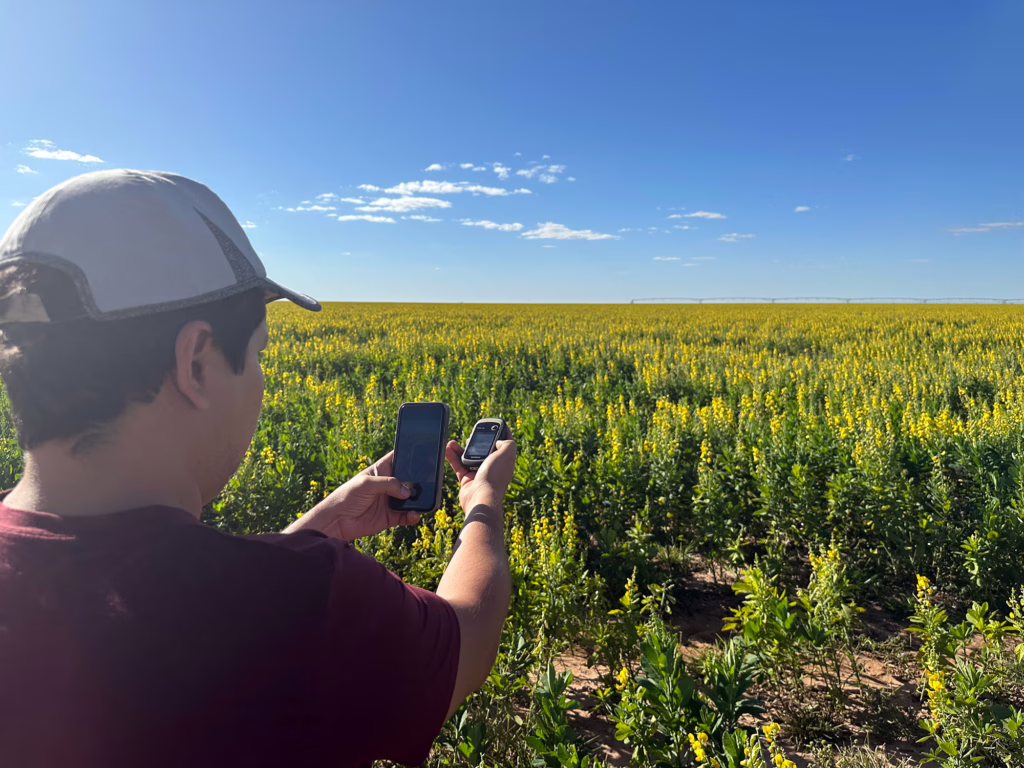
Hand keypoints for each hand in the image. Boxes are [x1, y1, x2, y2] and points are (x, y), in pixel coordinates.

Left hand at [286, 452, 420, 541]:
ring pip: (412, 498)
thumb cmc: (347, 496)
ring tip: (425, 500)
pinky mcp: (391, 517)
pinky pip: (408, 516)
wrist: (336, 521)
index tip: (425, 452)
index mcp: (382, 471)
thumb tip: (408, 492)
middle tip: (432, 480)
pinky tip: (414, 514)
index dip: (411, 455)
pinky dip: (414, 516)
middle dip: (420, 480)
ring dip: (419, 499)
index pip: (399, 459)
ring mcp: (391, 501)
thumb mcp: (366, 484)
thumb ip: (388, 484)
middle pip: (410, 479)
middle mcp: (389, 485)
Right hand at [445, 436, 516, 513]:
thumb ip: (508, 443)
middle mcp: (493, 468)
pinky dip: (453, 457)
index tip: (493, 426)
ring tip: (453, 442)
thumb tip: (500, 440)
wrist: (480, 498)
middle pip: (485, 451)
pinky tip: (448, 449)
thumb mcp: (506, 455)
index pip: (504, 445)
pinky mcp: (468, 480)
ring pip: (469, 458)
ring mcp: (480, 474)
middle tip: (472, 436)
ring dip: (461, 449)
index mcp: (504, 462)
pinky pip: (459, 466)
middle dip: (478, 442)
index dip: (500, 435)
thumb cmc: (494, 477)